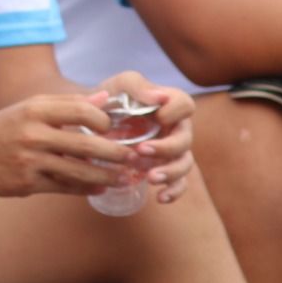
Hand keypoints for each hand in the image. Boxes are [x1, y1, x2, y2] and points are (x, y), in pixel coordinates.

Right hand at [0, 92, 129, 196]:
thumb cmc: (4, 127)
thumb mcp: (30, 107)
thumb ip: (67, 104)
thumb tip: (105, 99)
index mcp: (36, 110)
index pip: (82, 111)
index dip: (104, 121)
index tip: (115, 129)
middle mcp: (33, 134)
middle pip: (87, 145)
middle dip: (116, 154)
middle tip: (133, 158)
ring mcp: (30, 161)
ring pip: (79, 172)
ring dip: (107, 177)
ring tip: (125, 178)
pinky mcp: (27, 183)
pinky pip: (64, 188)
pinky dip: (86, 189)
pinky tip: (99, 188)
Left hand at [94, 71, 196, 204]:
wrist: (96, 120)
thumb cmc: (113, 98)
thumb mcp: (121, 85)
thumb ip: (138, 86)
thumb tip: (159, 97)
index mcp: (169, 104)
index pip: (186, 104)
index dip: (177, 111)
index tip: (159, 117)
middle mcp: (176, 128)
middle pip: (185, 139)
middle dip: (166, 148)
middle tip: (141, 151)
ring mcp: (172, 150)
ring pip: (184, 163)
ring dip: (170, 172)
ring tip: (150, 178)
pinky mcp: (164, 168)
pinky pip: (179, 183)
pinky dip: (173, 192)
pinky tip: (160, 197)